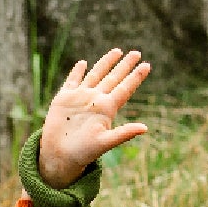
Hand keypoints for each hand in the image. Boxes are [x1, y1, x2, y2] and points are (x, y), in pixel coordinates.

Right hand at [37, 50, 150, 189]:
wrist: (60, 155)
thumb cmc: (84, 152)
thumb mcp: (105, 142)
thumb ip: (124, 134)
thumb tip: (145, 128)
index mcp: (107, 108)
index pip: (125, 88)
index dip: (135, 77)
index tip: (147, 65)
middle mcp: (96, 100)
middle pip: (113, 78)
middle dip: (124, 65)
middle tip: (137, 52)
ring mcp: (80, 97)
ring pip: (96, 75)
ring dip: (106, 63)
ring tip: (117, 51)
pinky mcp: (64, 98)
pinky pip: (72, 81)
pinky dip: (77, 72)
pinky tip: (83, 63)